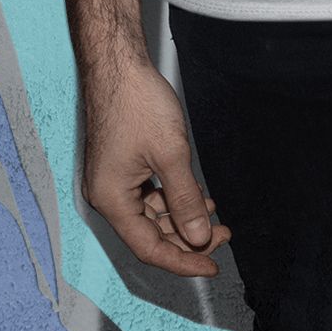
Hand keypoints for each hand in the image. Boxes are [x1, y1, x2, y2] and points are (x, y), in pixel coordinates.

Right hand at [80, 55, 231, 276]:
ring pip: (152, 214)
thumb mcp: (170, 154)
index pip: (149, 248)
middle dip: (187, 238)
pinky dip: (173, 198)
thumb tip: (199, 237)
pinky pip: (149, 194)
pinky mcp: (122, 166)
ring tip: (215, 215)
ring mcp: (114, 180)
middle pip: (151, 233)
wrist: (119, 64)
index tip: (212, 266)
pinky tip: (197, 195)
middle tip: (222, 235)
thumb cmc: (138, 103)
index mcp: (112, 200)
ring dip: (183, 217)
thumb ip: (185, 200)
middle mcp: (108, 195)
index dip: (183, 261)